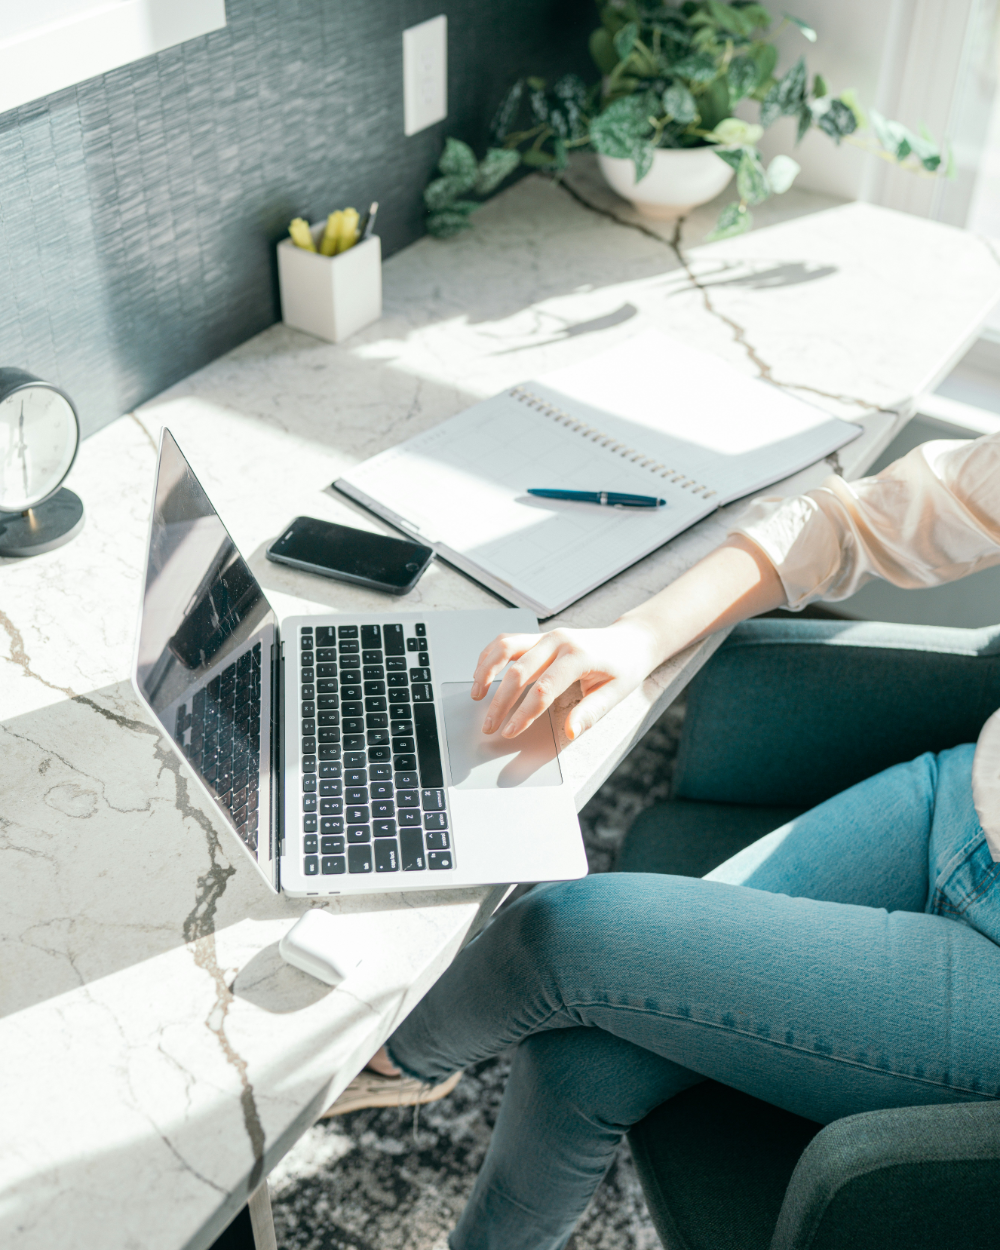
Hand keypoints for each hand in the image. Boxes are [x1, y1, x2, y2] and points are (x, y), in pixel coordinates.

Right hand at [471, 620, 660, 740]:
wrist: (629, 641)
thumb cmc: (624, 667)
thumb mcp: (615, 693)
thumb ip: (590, 712)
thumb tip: (571, 731)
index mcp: (578, 656)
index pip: (543, 688)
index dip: (524, 713)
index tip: (510, 732)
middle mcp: (558, 641)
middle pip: (518, 671)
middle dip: (500, 702)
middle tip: (489, 726)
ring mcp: (547, 635)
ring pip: (505, 647)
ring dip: (486, 671)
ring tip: (476, 695)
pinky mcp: (540, 636)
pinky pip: (508, 641)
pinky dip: (491, 656)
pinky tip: (482, 675)